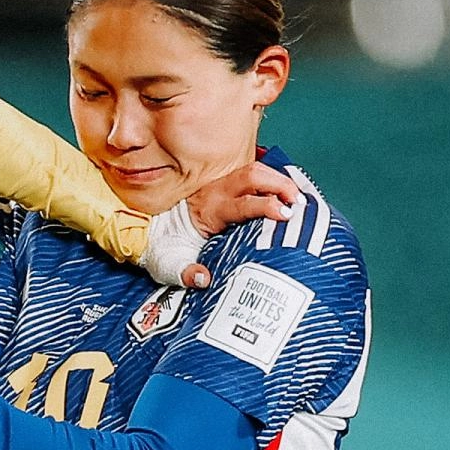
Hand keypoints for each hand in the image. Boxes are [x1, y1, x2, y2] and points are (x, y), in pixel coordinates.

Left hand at [145, 163, 302, 288]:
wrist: (150, 234)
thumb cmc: (165, 250)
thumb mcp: (170, 266)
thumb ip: (186, 273)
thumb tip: (204, 278)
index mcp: (207, 212)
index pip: (242, 203)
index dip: (267, 206)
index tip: (286, 216)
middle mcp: (215, 193)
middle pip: (252, 175)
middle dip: (280, 184)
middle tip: (298, 203)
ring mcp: (220, 187)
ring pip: (254, 171)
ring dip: (278, 179)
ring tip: (297, 198)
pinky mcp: (225, 188)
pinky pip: (251, 177)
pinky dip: (271, 181)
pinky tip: (286, 194)